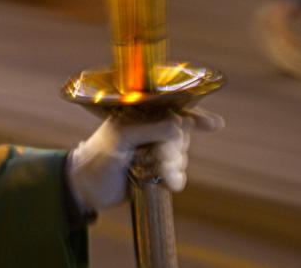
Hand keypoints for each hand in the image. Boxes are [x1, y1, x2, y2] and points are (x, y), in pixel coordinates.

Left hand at [66, 109, 223, 214]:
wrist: (86, 189)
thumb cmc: (97, 158)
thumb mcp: (121, 139)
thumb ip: (149, 129)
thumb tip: (180, 125)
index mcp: (138, 116)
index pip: (171, 110)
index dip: (194, 117)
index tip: (215, 124)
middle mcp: (147, 130)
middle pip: (180, 135)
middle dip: (176, 149)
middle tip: (163, 161)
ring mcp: (152, 151)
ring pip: (180, 155)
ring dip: (175, 166)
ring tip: (162, 175)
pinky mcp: (154, 172)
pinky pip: (177, 173)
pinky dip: (176, 178)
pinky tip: (168, 184)